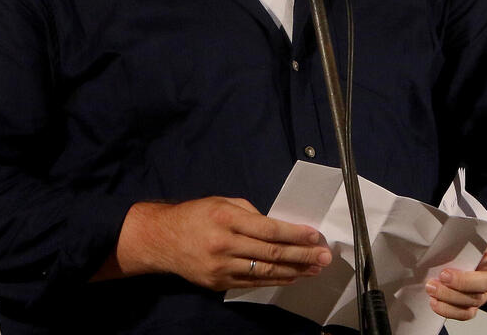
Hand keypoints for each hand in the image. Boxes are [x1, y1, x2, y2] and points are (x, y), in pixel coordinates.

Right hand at [101, 197, 331, 290]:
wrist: (161, 239)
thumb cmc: (195, 215)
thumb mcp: (221, 202)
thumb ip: (250, 213)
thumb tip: (278, 228)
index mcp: (226, 219)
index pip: (269, 229)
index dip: (295, 234)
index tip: (315, 236)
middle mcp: (224, 244)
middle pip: (272, 253)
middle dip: (302, 255)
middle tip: (324, 257)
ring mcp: (221, 267)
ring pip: (265, 272)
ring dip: (294, 271)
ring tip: (314, 269)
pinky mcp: (218, 283)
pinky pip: (253, 283)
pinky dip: (275, 280)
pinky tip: (291, 277)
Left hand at [425, 230, 486, 320]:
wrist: (462, 264)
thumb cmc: (465, 249)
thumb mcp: (465, 236)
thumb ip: (470, 231)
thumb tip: (472, 233)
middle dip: (464, 281)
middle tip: (444, 275)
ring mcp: (483, 292)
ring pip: (474, 300)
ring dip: (451, 296)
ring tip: (431, 287)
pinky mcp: (472, 305)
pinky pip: (465, 313)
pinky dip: (449, 310)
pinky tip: (434, 303)